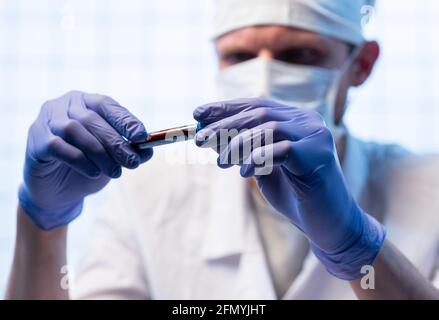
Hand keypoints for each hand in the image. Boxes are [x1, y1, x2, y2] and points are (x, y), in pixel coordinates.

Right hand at [19, 91, 152, 230]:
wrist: (57, 192)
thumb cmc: (88, 167)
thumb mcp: (113, 158)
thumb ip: (129, 151)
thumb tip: (148, 150)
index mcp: (85, 102)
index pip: (107, 104)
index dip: (125, 120)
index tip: (142, 136)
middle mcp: (63, 105)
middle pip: (92, 119)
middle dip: (116, 142)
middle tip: (133, 162)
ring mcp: (46, 121)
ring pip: (75, 131)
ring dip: (100, 153)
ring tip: (115, 172)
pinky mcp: (36, 141)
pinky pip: (59, 147)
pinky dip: (80, 160)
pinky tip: (93, 173)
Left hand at [193, 98, 385, 279]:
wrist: (328, 224)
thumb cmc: (294, 195)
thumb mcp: (260, 168)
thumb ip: (242, 149)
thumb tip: (209, 135)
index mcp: (295, 119)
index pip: (256, 105)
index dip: (225, 108)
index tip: (197, 114)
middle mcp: (308, 121)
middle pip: (259, 113)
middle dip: (224, 126)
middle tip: (198, 139)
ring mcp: (316, 136)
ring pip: (268, 128)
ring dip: (237, 144)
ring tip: (220, 163)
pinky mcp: (319, 156)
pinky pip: (282, 150)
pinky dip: (258, 159)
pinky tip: (244, 172)